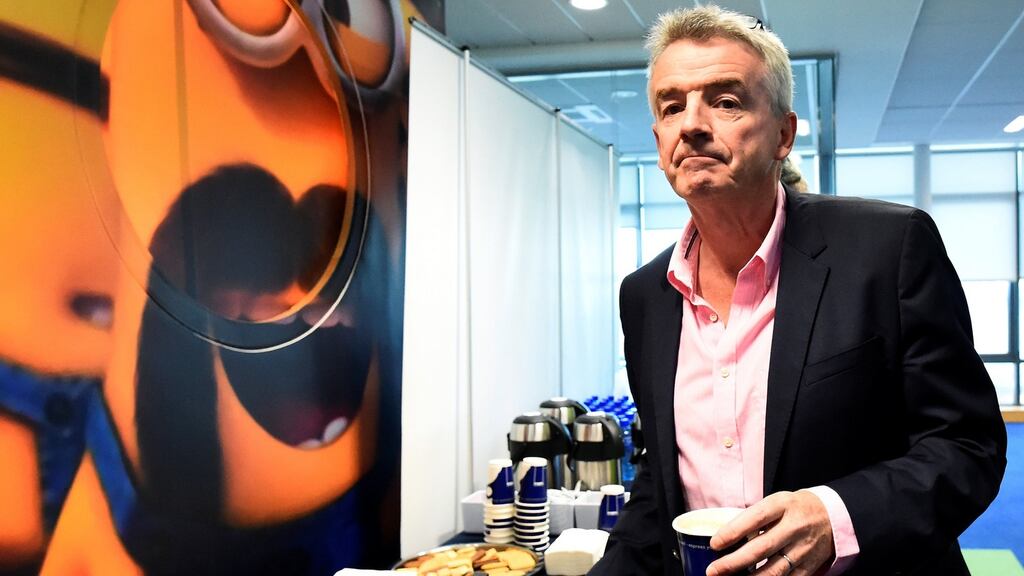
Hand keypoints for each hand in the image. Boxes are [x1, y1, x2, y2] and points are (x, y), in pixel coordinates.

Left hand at [706, 490, 834, 575]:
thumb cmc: (794, 509)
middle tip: (713, 571)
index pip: (755, 518)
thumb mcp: (776, 503)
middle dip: (734, 562)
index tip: (715, 544)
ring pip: (774, 570)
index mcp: (782, 506)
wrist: (832, 517)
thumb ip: (754, 518)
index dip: (733, 532)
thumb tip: (725, 536)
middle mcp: (794, 528)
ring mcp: (803, 549)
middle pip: (762, 548)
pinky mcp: (809, 566)